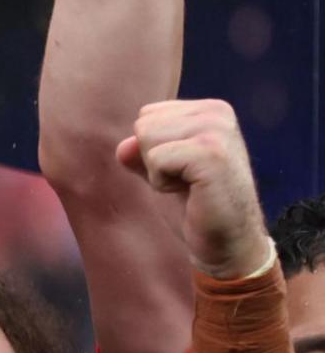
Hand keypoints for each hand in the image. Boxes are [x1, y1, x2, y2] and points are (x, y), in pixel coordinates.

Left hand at [118, 100, 269, 278]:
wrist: (227, 242)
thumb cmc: (195, 205)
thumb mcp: (162, 170)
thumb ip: (141, 151)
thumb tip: (124, 147)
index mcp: (210, 110)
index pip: (147, 115)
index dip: (154, 150)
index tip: (184, 171)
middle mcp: (217, 113)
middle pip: (144, 124)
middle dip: (154, 159)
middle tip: (187, 182)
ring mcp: (217, 131)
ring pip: (146, 137)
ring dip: (158, 171)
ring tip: (190, 186)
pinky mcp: (211, 154)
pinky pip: (156, 158)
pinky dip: (162, 182)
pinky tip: (192, 193)